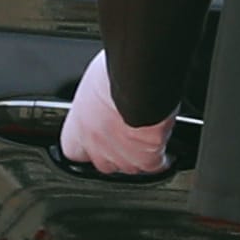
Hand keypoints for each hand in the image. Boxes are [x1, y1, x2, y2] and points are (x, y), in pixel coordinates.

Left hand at [57, 49, 171, 177]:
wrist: (138, 81)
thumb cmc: (115, 72)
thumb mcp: (94, 83)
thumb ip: (96, 99)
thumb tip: (103, 94)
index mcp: (79, 126)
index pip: (73, 150)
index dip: (86, 146)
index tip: (98, 136)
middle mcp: (96, 145)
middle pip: (103, 163)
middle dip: (114, 153)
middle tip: (126, 136)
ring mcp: (121, 156)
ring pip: (129, 166)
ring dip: (137, 156)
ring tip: (146, 142)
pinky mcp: (146, 158)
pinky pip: (154, 166)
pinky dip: (161, 159)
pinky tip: (165, 152)